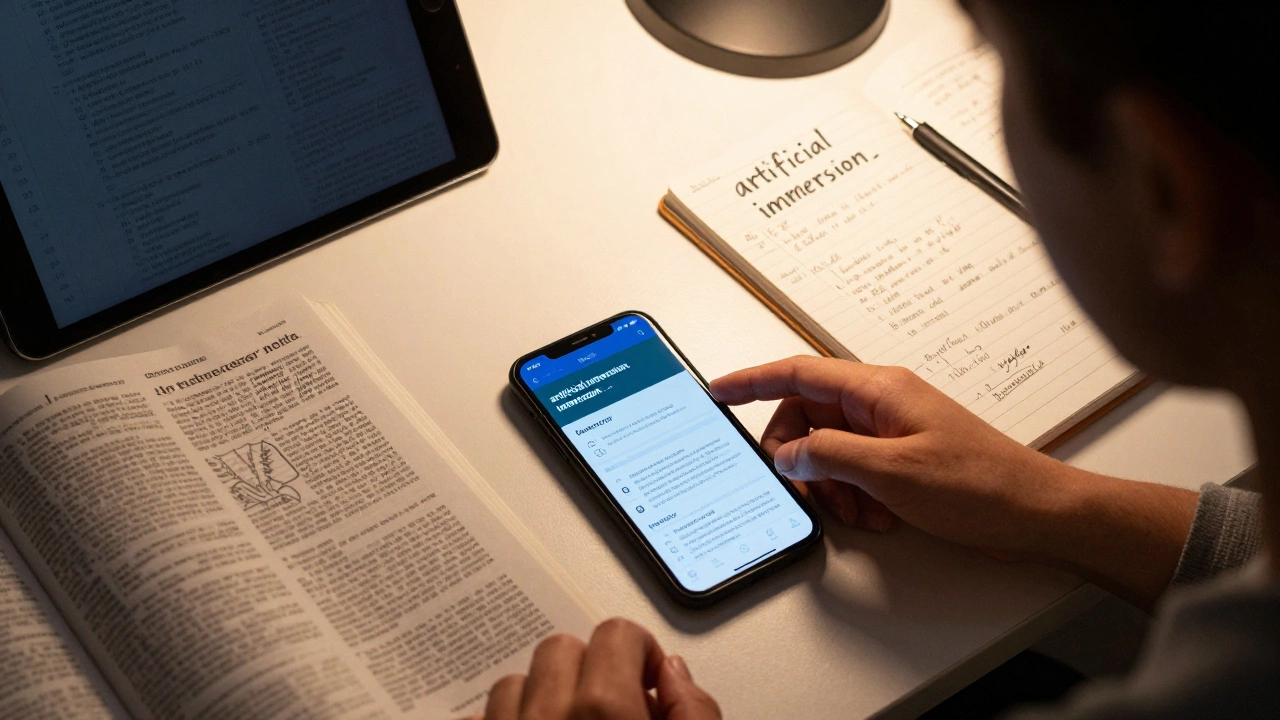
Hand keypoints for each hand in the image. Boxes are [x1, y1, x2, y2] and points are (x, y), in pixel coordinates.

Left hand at [476, 618, 720, 719]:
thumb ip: (695, 713)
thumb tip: (675, 674)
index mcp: (604, 712)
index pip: (617, 633)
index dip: (641, 655)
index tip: (648, 685)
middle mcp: (547, 717)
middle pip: (562, 648)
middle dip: (591, 672)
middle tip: (613, 713)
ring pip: (515, 682)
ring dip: (544, 699)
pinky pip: (479, 719)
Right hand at [710, 356, 1197, 607]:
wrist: (1036, 512)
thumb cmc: (982, 485)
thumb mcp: (893, 472)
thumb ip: (831, 456)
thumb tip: (787, 451)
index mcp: (877, 389)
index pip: (797, 372)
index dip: (752, 381)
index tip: (718, 390)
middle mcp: (881, 402)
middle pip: (807, 417)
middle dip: (798, 457)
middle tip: (804, 488)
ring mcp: (891, 430)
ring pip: (828, 449)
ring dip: (830, 484)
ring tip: (857, 511)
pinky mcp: (901, 457)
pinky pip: (854, 469)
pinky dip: (853, 495)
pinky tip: (877, 515)